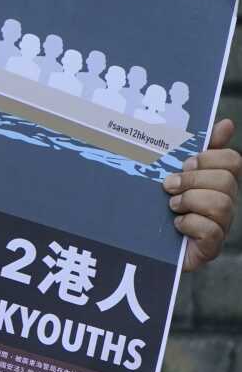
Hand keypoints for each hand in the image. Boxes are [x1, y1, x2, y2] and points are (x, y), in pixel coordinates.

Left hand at [164, 119, 240, 271]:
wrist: (140, 244)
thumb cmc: (157, 205)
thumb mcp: (170, 173)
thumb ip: (194, 150)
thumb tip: (225, 123)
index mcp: (217, 182)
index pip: (232, 160)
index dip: (209, 158)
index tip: (185, 163)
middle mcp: (224, 202)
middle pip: (226, 181)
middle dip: (193, 180)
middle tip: (169, 186)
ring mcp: (220, 226)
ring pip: (221, 204)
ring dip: (190, 201)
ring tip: (171, 206)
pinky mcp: (210, 247)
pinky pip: (211, 231)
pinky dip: (190, 224)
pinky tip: (176, 224)